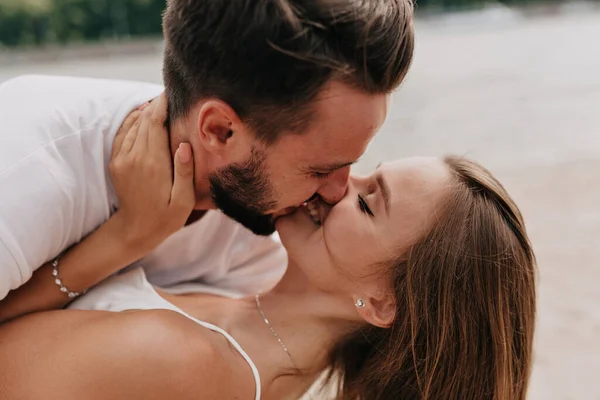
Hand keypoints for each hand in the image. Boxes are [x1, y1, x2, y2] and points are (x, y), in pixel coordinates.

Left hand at [109, 93, 194, 252]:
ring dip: (146, 111)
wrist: (136, 230)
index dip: (163, 105)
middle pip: (144, 120)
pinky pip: (123, 133)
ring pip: (133, 124)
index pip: (156, 124)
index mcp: (154, 163)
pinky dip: (132, 121)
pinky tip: (142, 115)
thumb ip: (185, 172)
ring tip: (160, 102)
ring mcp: (123, 159)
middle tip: (169, 93)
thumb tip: (185, 145)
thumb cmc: (166, 217)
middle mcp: (135, 157)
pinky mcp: (117, 162)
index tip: (172, 92)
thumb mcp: (184, 201)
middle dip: (156, 104)